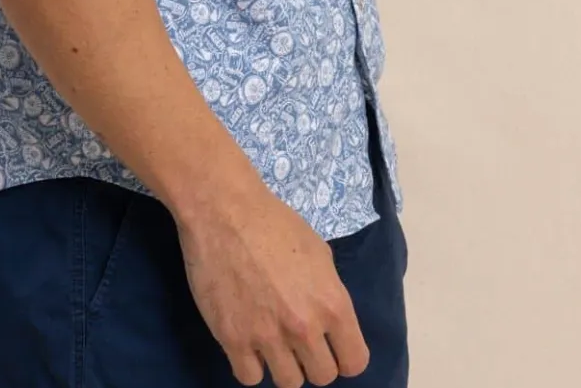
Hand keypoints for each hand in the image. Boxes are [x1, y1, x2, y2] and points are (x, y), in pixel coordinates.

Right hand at [174, 180, 369, 385]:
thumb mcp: (319, 253)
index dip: (344, 356)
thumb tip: (327, 321)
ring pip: (288, 382)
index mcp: (332, 304)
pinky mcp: (233, 339)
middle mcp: (304, 328)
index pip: (355, 362)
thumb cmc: (274, 222)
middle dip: (313, 360)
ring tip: (272, 340)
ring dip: (283, 364)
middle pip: (322, 377)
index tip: (331, 346)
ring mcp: (268, 337)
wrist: (225, 210)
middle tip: (297, 340)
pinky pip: (250, 377)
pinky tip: (248, 342)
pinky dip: (251, 364)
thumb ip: (327, 294)